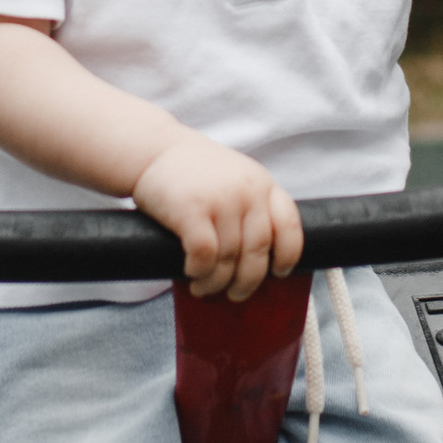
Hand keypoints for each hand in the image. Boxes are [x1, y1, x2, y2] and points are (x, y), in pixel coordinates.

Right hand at [132, 134, 302, 304]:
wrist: (153, 149)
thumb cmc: (195, 172)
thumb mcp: (236, 177)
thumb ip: (253, 205)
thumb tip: (260, 259)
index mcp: (263, 184)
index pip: (289, 225)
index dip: (288, 255)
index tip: (278, 273)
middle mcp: (247, 191)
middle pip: (258, 250)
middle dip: (248, 281)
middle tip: (235, 294)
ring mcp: (220, 200)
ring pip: (230, 258)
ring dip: (217, 282)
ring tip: (204, 288)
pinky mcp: (191, 210)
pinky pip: (205, 255)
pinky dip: (200, 272)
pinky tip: (192, 275)